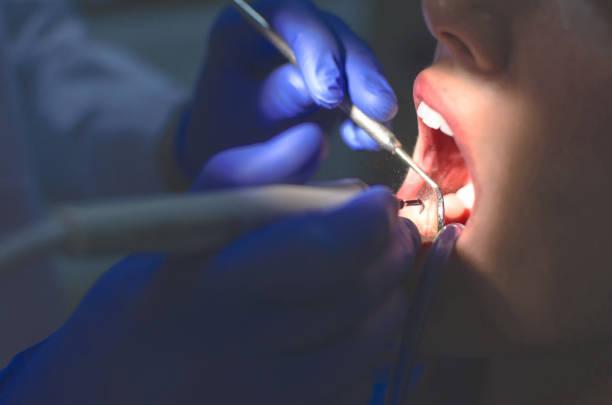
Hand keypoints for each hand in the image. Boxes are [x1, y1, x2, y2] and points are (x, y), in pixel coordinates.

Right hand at [1, 188, 418, 404]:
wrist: (122, 392)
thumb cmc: (148, 302)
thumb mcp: (176, 232)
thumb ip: (243, 178)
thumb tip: (309, 139)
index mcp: (217, 286)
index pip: (321, 249)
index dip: (366, 219)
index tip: (375, 198)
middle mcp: (252, 348)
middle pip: (361, 292)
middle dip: (390, 247)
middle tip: (383, 224)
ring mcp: (278, 395)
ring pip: (374, 337)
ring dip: (388, 291)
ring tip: (370, 267)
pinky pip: (363, 375)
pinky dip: (370, 336)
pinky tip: (349, 318)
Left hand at [175, 0, 397, 179]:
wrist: (225, 153)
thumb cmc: (220, 135)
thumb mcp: (233, 127)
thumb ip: (275, 104)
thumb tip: (324, 93)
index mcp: (244, 28)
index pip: (289, 18)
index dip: (318, 50)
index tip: (331, 94)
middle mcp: (283, 31)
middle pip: (332, 35)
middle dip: (359, 71)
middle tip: (377, 109)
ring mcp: (312, 54)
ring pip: (353, 59)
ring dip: (371, 93)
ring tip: (381, 125)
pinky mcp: (332, 79)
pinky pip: (359, 89)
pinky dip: (367, 115)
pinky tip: (365, 141)